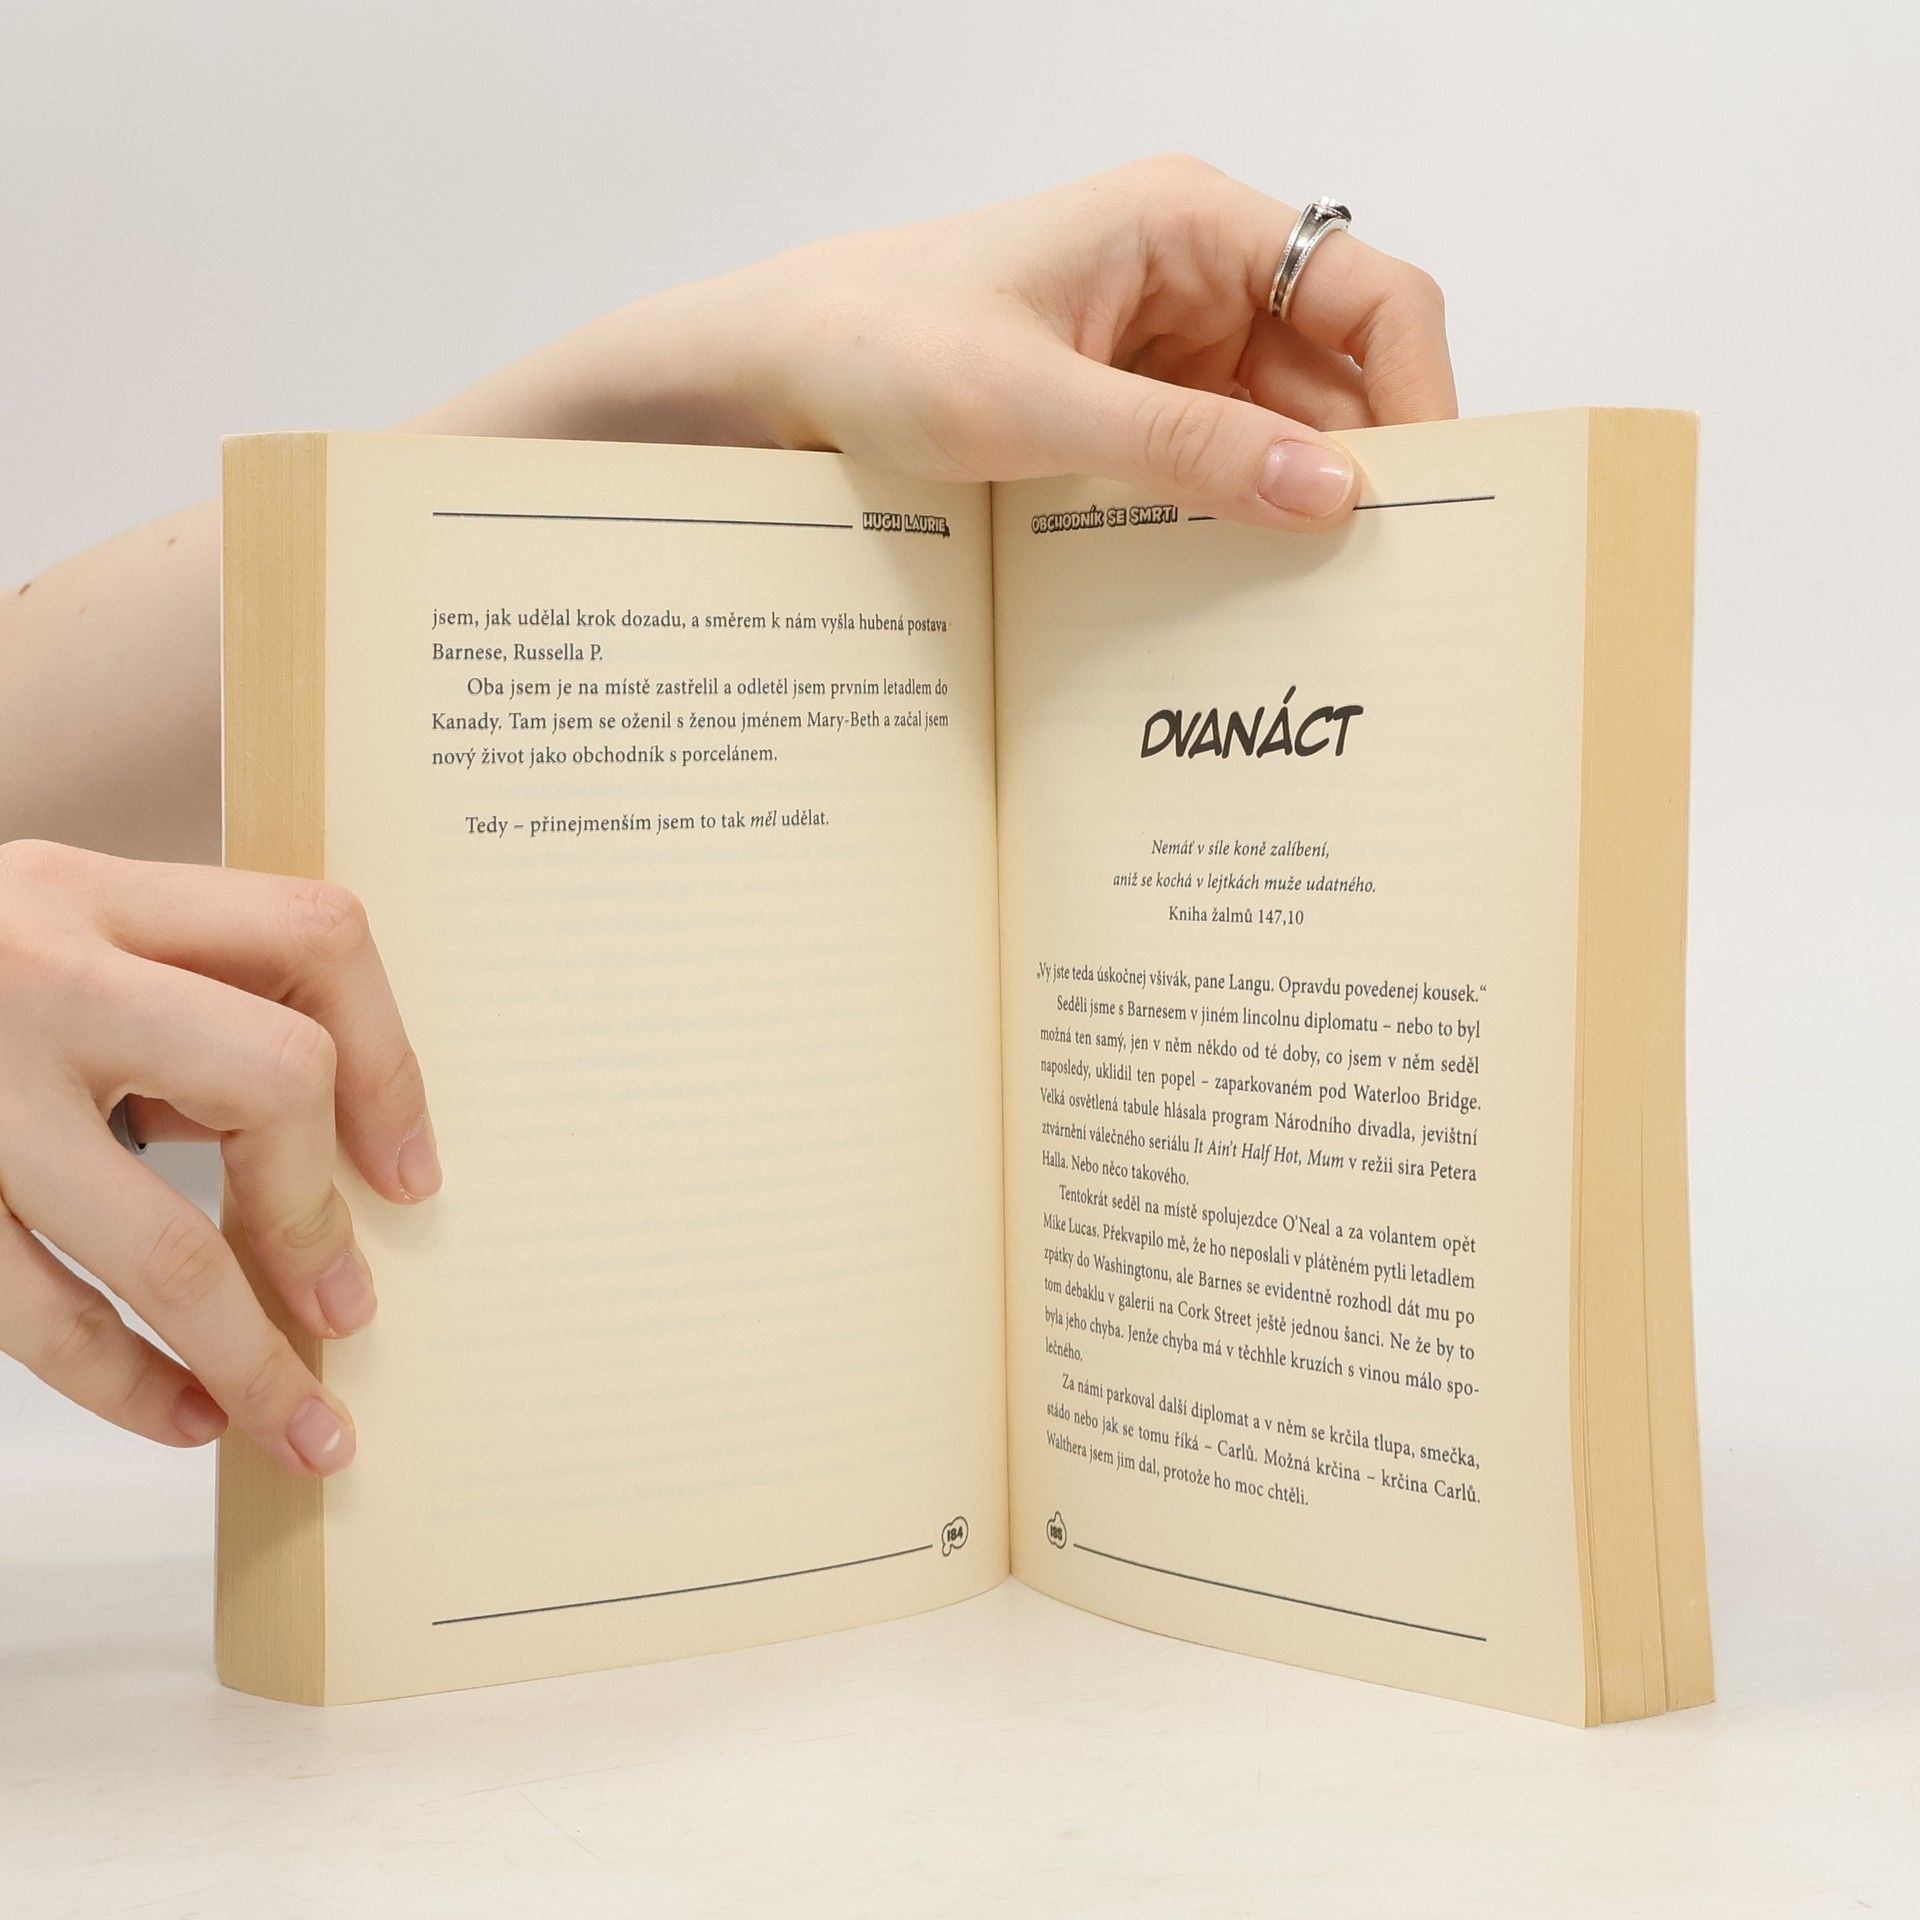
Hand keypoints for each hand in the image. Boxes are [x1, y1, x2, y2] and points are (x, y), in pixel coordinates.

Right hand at [0, 840, 440, 1472]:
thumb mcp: (54, 939)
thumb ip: (177, 1004)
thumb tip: (323, 1157)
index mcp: (92, 893)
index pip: (314, 937)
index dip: (391, 1060)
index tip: (409, 1174)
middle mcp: (38, 974)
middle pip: (272, 1076)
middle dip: (319, 1208)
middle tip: (348, 1303)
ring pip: (157, 1238)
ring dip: (246, 1351)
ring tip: (297, 1420)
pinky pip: (35, 1310)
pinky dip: (123, 1380)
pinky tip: (180, 1412)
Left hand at [732, 155, 1455, 527]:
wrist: (774, 373)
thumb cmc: (877, 343)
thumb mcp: (1031, 404)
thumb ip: (1184, 448)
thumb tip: (1330, 494)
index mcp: (1189, 226)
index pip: (1368, 293)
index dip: (1419, 391)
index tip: (1426, 499)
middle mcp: (1194, 279)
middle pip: (1334, 377)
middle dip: (1358, 471)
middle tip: (1377, 586)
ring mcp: (1163, 349)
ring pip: (1278, 433)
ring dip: (1289, 509)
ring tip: (1306, 605)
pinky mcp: (1128, 411)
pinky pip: (1214, 466)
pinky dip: (1228, 521)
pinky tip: (1229, 586)